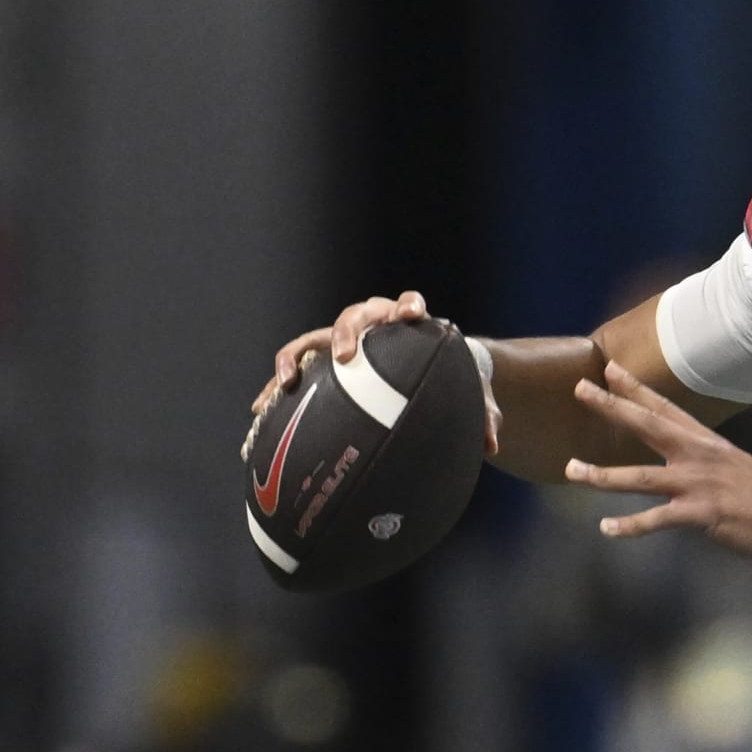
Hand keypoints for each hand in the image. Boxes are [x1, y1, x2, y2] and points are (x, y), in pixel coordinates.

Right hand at [249, 290, 501, 455]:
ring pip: (312, 340)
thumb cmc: (449, 379)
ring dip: (295, 358)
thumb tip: (492, 446)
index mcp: (407, 326)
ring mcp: (341, 344)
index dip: (408, 305)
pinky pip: (294, 371)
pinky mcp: (322, 364)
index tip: (411, 314)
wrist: (426, 374)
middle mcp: (370, 328)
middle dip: (348, 331)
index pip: (407, 304)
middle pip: (355, 316)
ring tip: (284, 385)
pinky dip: (275, 389)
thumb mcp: (468, 394)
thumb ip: (483, 415)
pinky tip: (259, 414)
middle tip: (346, 355)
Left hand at [566, 360, 751, 564]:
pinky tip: (606, 529)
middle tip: (580, 389)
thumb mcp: (729, 464)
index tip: (608, 370)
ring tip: (572, 470)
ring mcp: (697, 483)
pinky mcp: (700, 512)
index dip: (634, 388)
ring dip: (601, 475)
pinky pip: (656, 519)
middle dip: (611, 407)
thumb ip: (699, 458)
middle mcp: (697, 455)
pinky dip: (629, 526)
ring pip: (638, 477)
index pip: (664, 407)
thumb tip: (674, 459)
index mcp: (704, 441)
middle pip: (646, 425)